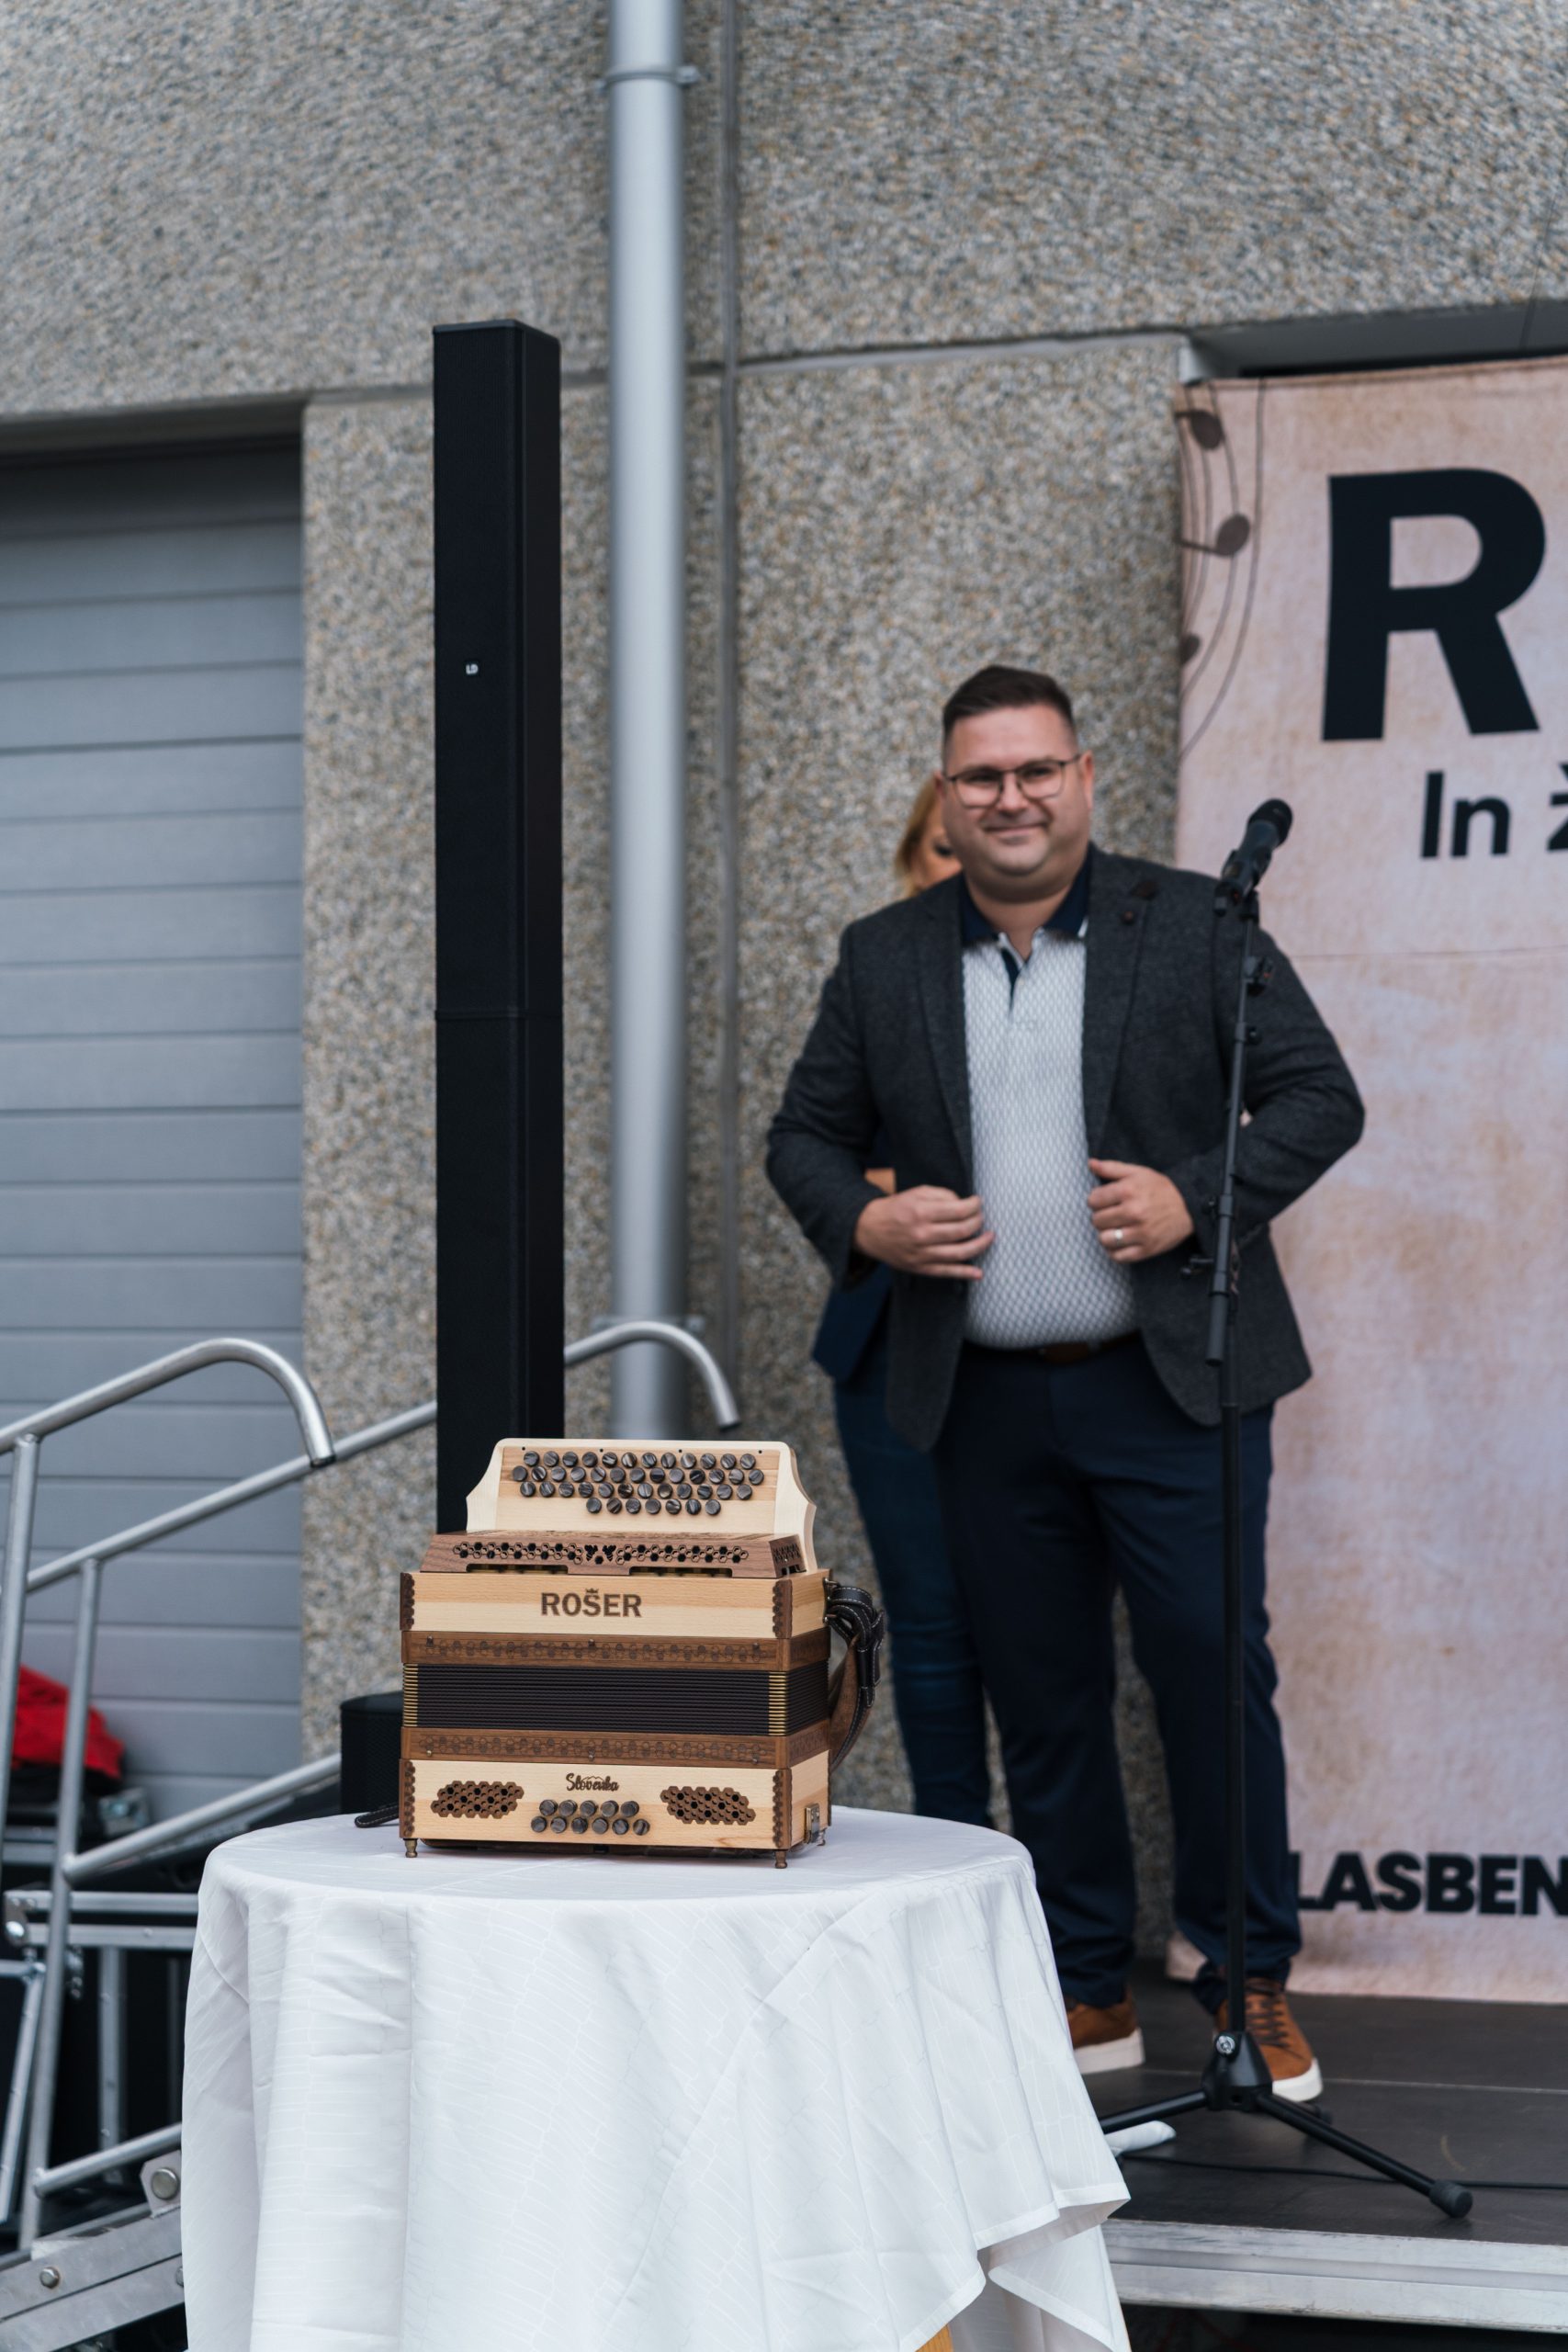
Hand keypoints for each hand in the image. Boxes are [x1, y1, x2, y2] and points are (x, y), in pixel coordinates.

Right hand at [854, 1186, 994, 1279]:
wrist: (869, 1230)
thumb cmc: (896, 1209)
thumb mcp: (916, 1193)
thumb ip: (942, 1195)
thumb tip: (965, 1204)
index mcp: (921, 1212)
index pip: (958, 1210)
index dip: (974, 1205)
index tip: (978, 1202)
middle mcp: (922, 1234)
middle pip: (962, 1230)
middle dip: (978, 1222)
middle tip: (982, 1218)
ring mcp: (921, 1254)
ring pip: (959, 1252)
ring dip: (979, 1245)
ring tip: (989, 1237)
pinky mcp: (919, 1267)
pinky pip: (946, 1272)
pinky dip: (965, 1273)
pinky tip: (979, 1273)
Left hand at [1087, 1159, 1194, 1263]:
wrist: (1190, 1207)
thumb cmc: (1161, 1189)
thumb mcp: (1138, 1172)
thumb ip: (1111, 1168)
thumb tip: (1091, 1163)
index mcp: (1128, 1191)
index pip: (1093, 1201)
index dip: (1096, 1200)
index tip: (1104, 1201)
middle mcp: (1133, 1212)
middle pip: (1096, 1221)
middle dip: (1100, 1217)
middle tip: (1111, 1214)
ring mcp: (1140, 1233)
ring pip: (1104, 1239)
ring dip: (1106, 1235)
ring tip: (1114, 1228)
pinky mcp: (1147, 1249)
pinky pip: (1118, 1256)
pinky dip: (1115, 1251)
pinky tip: (1120, 1242)